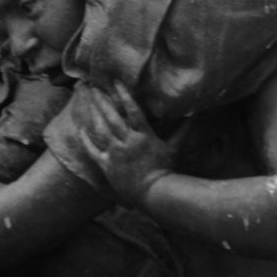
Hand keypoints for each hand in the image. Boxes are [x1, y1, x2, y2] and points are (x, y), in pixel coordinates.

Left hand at [79, 83, 174, 206]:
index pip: (132, 109)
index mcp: (143, 135)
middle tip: (93, 86)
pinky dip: (86, 139)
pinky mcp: (107, 165)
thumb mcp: (175, 148)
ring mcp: (115, 153)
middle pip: (112, 116)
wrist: (155, 195)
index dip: (123, 94)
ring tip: (87, 100)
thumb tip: (195, 115)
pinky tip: (81, 129)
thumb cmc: (167, 171)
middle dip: (102, 100)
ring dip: (93, 113)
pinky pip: (93, 150)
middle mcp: (127, 141)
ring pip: (101, 129)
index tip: (115, 82)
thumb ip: (183, 130)